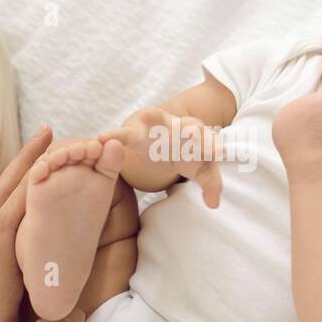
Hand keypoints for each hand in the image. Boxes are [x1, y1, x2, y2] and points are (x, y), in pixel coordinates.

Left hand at [0, 125, 87, 321]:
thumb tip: (78, 311)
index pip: (13, 220)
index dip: (32, 184)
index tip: (53, 155)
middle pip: (2, 200)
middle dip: (24, 164)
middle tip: (50, 133)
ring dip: (15, 175)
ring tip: (41, 151)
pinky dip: (11, 198)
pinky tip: (26, 193)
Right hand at [99, 108, 226, 207]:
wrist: (160, 134)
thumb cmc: (184, 152)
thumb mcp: (198, 167)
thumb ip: (210, 183)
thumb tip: (214, 205)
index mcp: (197, 134)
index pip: (207, 139)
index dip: (211, 145)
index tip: (218, 151)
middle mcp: (177, 126)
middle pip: (183, 126)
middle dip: (186, 128)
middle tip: (192, 131)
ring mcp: (155, 127)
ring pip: (154, 121)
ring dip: (150, 119)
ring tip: (145, 116)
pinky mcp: (135, 133)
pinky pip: (123, 134)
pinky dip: (114, 136)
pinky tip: (103, 139)